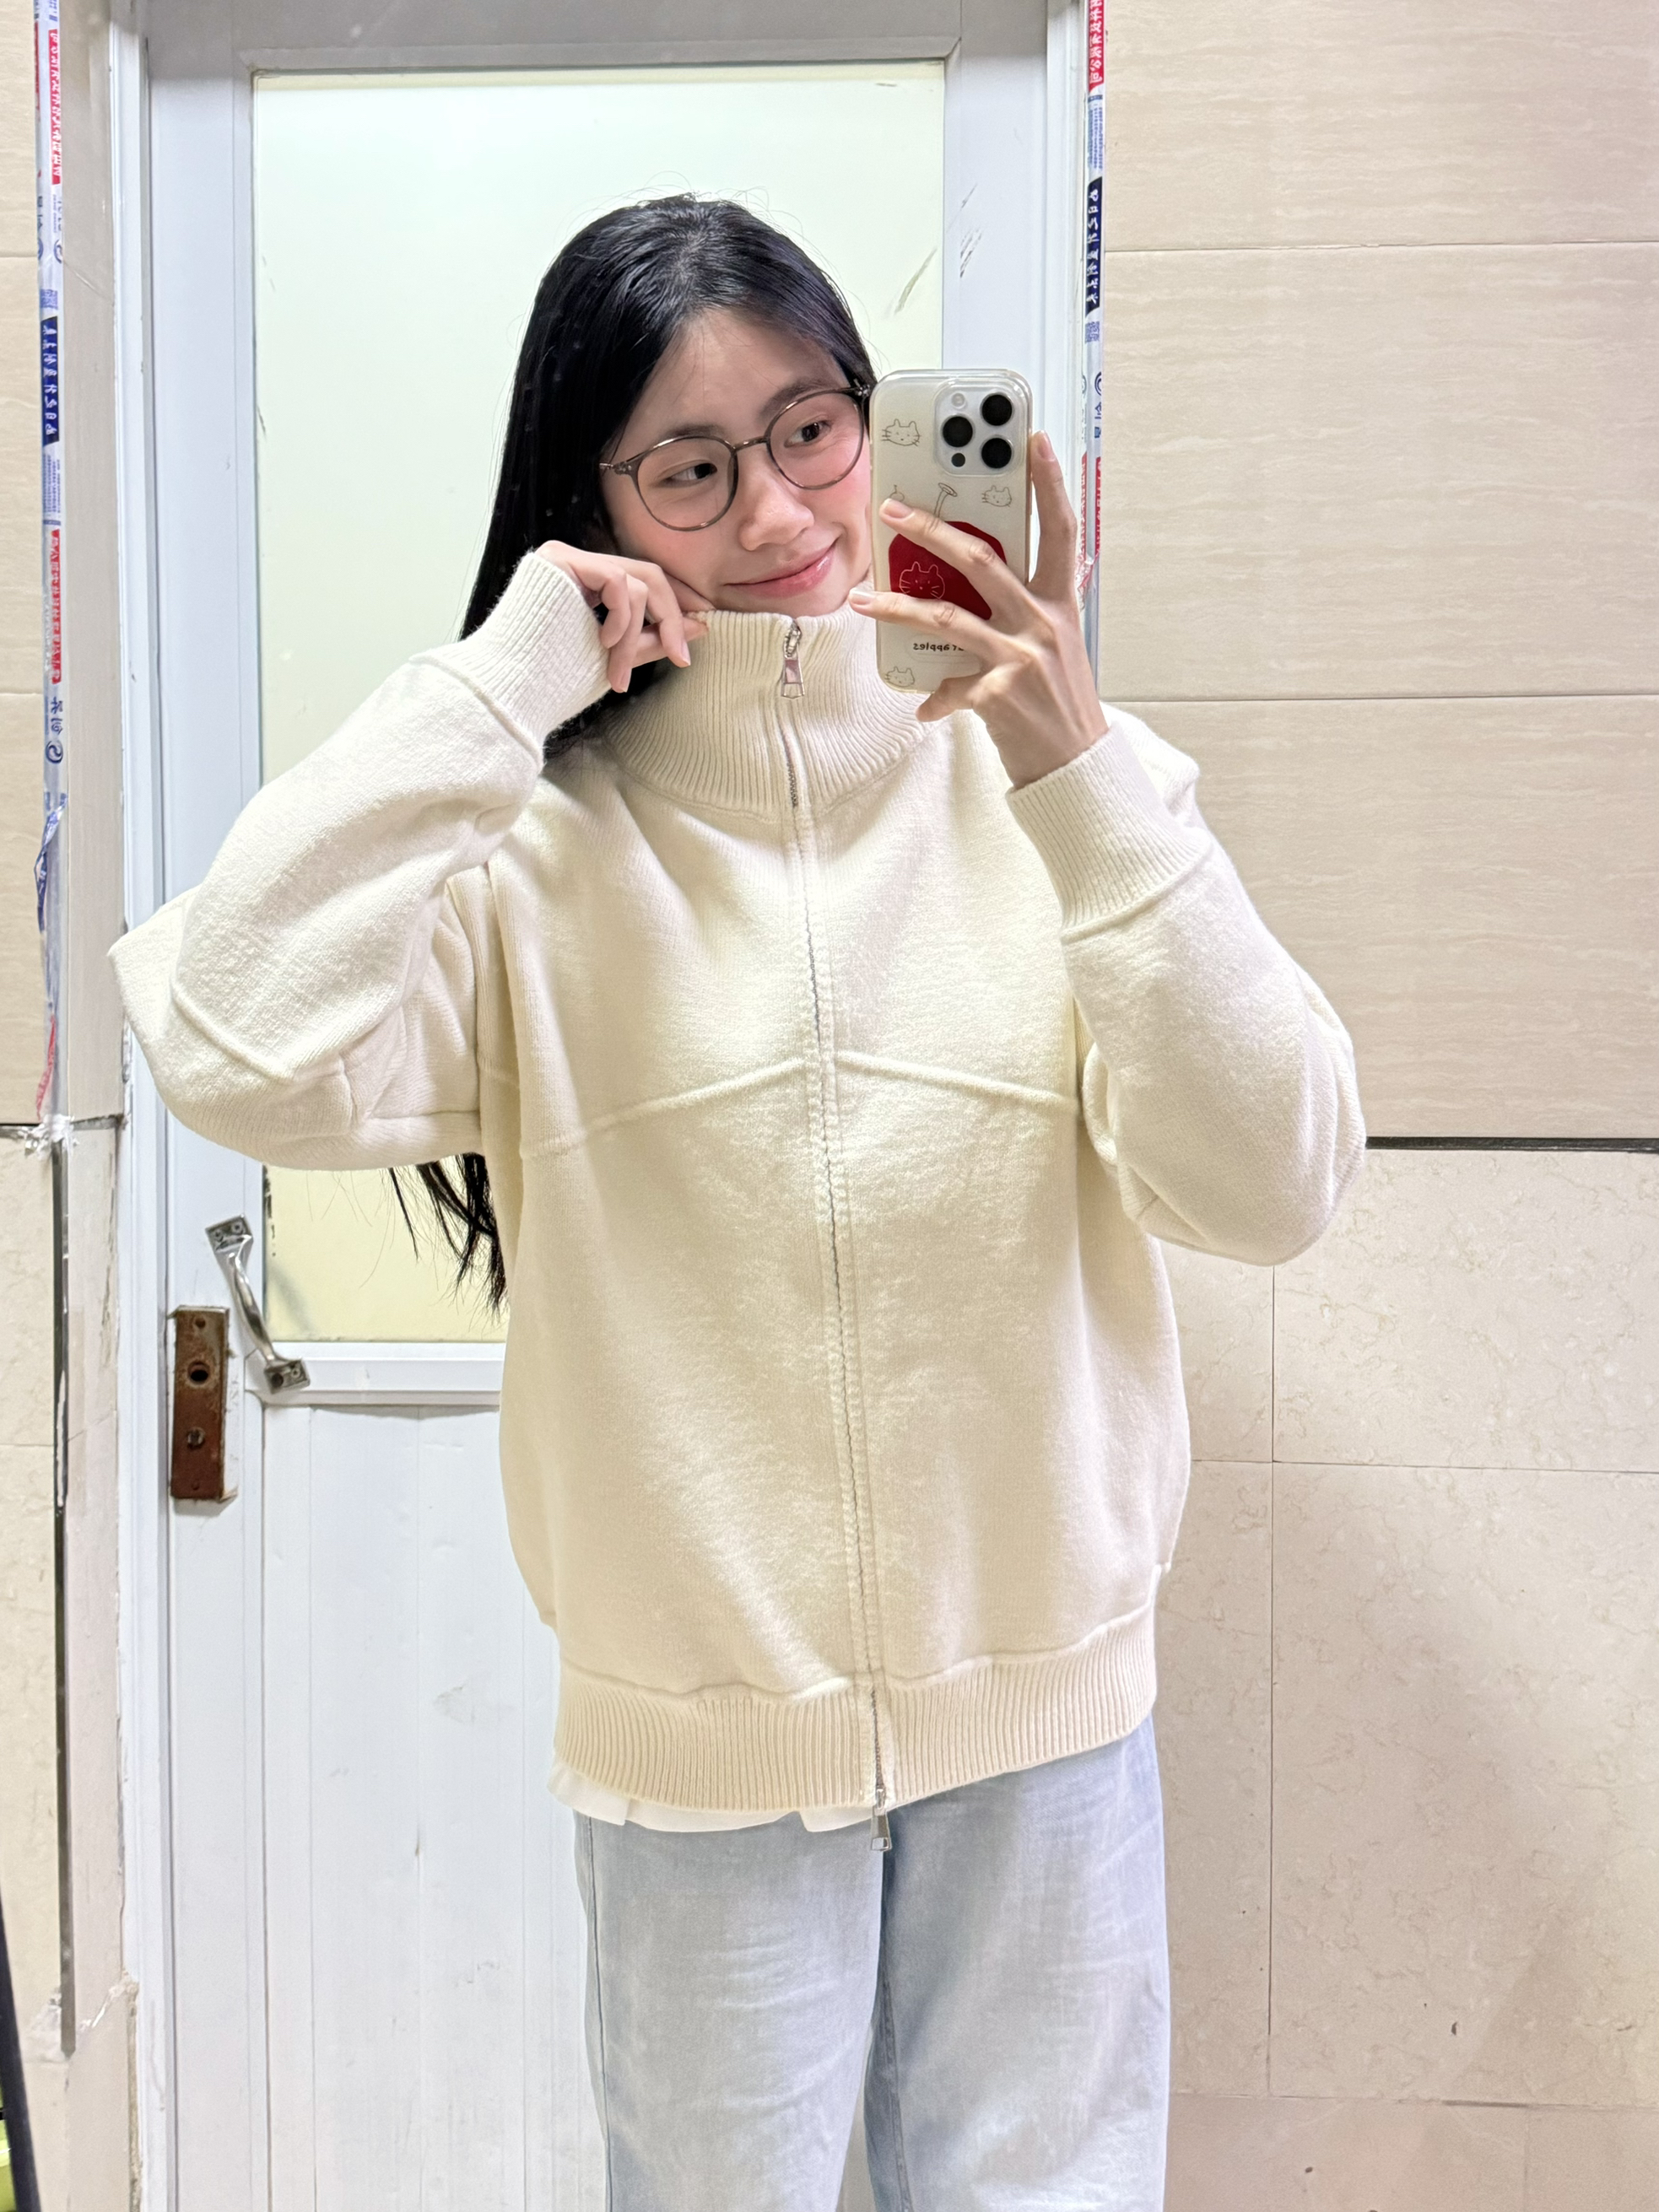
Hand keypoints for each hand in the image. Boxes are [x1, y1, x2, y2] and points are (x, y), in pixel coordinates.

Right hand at [534, 543, 711, 693]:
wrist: (511, 687)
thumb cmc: (555, 678)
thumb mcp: (615, 656)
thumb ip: (652, 638)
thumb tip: (699, 626)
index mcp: (589, 584)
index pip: (644, 579)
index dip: (678, 600)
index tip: (704, 623)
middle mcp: (578, 564)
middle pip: (647, 575)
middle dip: (670, 616)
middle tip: (682, 656)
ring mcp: (566, 557)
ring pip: (634, 584)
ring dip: (635, 635)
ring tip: (618, 673)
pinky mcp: (558, 559)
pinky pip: (616, 581)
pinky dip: (621, 618)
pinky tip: (603, 643)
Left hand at [847, 432, 1104, 788]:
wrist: (1076, 766)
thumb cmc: (1059, 703)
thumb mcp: (1055, 647)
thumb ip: (1025, 611)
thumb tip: (975, 589)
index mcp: (1059, 602)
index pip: (1060, 529)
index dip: (1051, 482)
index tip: (1035, 440)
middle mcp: (1042, 621)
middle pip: (982, 559)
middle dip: (932, 529)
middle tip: (894, 509)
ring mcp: (1020, 656)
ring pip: (947, 616)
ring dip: (897, 605)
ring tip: (862, 599)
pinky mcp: (999, 694)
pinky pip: (949, 686)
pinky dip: (934, 696)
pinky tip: (923, 705)